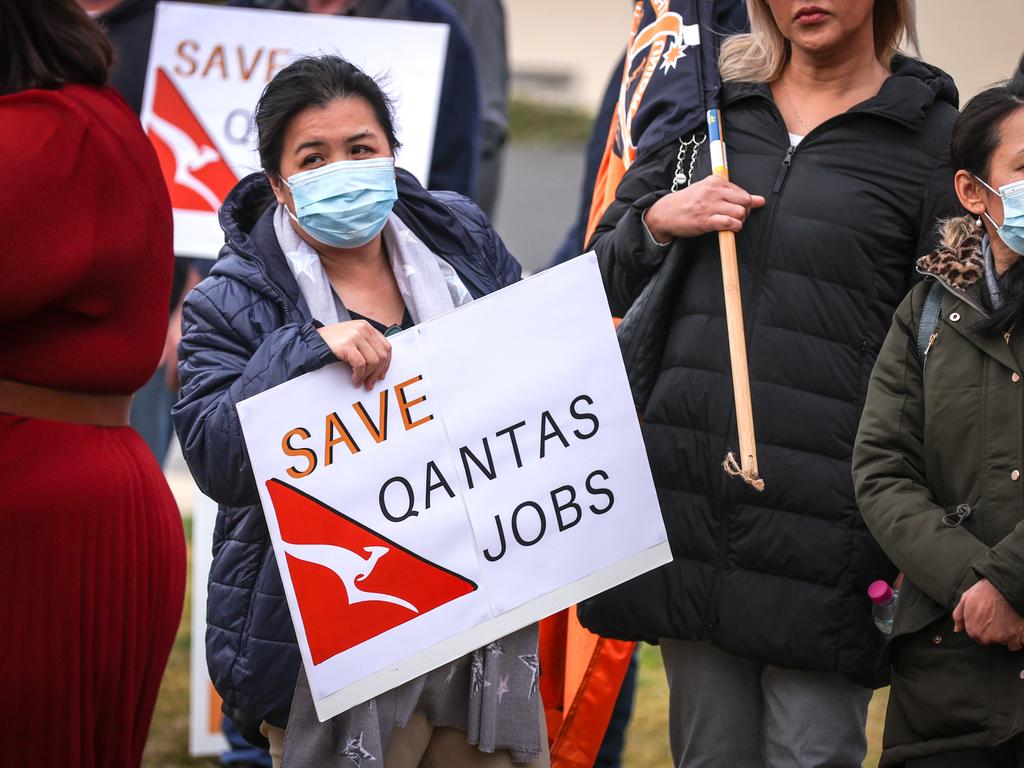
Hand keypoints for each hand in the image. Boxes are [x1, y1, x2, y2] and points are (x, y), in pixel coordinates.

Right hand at [317, 320, 391, 389]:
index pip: (386, 347)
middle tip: (370, 383)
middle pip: (381, 355)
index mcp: (367, 327)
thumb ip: (367, 346)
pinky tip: (354, 379)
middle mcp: (363, 329)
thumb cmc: (332, 343)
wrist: (312, 341)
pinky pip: (360, 365)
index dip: (386, 364)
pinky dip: (359, 375)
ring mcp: (355, 335)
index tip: (381, 375)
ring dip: (367, 375)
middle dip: (377, 373)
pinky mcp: (347, 344)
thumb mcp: (353, 338)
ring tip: (360, 381)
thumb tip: (380, 368)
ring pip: (373, 361)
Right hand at [643, 175, 765, 242]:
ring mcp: (709, 206)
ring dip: (739, 221)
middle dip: (745, 212)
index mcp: (715, 181)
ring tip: (730, 223)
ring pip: (740, 213)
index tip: (736, 209)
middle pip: (745, 202)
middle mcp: (713, 192)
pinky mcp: (705, 221)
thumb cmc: (688, 202)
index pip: (742, 192)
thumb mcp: (709, 191)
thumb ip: (734, 194)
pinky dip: (733, 227)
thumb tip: (761, 200)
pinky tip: (728, 229)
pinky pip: (729, 223)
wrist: (665, 213)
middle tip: (736, 217)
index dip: (744, 204)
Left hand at [953, 579, 1023, 648]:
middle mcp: (988, 637)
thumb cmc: (984, 592)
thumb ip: (959, 617)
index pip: (977, 636)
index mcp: (974, 631)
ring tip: (1007, 619)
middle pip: (991, 640)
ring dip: (1007, 634)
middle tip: (997, 618)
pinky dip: (1019, 637)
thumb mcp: (965, 600)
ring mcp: (1004, 638)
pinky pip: (1019, 643)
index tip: (987, 619)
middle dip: (993, 632)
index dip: (982, 627)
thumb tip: (957, 629)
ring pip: (1006, 641)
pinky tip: (1016, 626)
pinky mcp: (1018, 636)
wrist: (1004, 586)